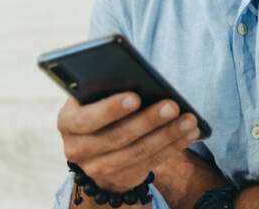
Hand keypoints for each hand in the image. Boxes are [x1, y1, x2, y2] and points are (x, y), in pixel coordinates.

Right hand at [57, 92, 200, 191]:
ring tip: (190, 120)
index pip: (87, 119)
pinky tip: (190, 133)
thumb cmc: (99, 106)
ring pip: (137, 153)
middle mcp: (78, 149)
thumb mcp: (94, 97)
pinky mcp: (120, 178)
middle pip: (117, 137)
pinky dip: (173, 146)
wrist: (95, 147)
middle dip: (148, 121)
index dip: (111, 109)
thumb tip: (142, 80)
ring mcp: (98, 168)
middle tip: (173, 105)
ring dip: (168, 135)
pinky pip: (150, 163)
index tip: (135, 96)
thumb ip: (107, 89)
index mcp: (68, 121)